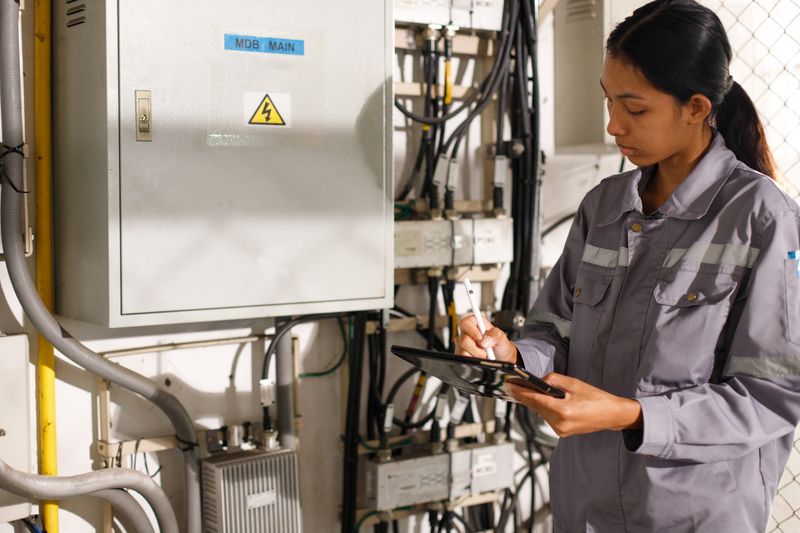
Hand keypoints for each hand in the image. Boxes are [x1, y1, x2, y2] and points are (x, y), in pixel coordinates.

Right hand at [456, 314, 517, 362]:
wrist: (501, 358)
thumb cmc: (500, 345)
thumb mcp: (502, 337)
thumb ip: (495, 335)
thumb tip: (484, 341)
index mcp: (476, 324)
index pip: (465, 322)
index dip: (471, 330)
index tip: (480, 338)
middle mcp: (467, 333)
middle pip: (463, 339)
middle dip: (476, 348)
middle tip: (485, 350)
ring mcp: (463, 344)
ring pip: (462, 351)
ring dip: (476, 355)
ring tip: (484, 355)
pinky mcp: (462, 354)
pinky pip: (463, 358)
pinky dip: (472, 360)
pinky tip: (478, 358)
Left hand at [508, 373, 642, 437]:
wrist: (611, 415)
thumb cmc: (596, 398)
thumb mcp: (574, 383)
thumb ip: (553, 380)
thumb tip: (538, 382)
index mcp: (563, 410)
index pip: (535, 400)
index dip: (520, 392)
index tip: (509, 386)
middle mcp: (560, 423)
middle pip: (536, 406)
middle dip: (525, 395)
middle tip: (513, 386)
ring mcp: (560, 430)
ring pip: (540, 412)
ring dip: (534, 402)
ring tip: (526, 391)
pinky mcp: (562, 433)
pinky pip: (547, 418)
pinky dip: (543, 408)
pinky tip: (541, 401)